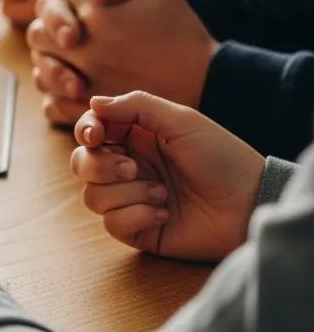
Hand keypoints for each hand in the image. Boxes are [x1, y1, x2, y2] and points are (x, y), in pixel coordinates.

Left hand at [27, 0, 218, 126]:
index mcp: (99, 15)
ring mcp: (85, 84)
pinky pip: (51, 103)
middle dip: (52, 24)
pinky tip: (76, 80)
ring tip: (73, 53)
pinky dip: (57, 93)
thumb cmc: (180, 28)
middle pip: (38, 30)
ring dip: (50, 58)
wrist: (204, 79)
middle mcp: (85, 50)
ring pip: (40, 67)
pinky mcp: (90, 112)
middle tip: (73, 26)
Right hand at [70, 91, 264, 260]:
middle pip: (82, 165)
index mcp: (136, 138)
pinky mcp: (137, 229)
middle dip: (102, 166)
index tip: (96, 135)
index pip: (91, 131)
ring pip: (92, 197)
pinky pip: (111, 224)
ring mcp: (131, 199)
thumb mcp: (181, 120)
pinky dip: (137, 216)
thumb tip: (93, 102)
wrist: (249, 203)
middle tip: (135, 169)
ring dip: (127, 194)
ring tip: (163, 194)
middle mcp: (128, 167)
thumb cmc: (221, 157)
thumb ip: (136, 105)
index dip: (86, 131)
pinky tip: (165, 214)